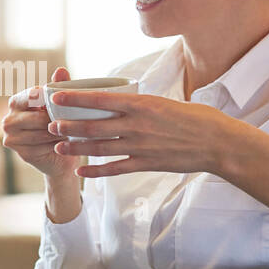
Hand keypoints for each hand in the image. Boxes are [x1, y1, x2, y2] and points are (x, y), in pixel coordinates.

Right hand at [2, 67, 79, 179]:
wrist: (60, 155)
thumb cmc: (58, 124)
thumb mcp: (60, 104)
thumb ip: (59, 86)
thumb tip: (61, 70)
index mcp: (16, 101)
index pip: (32, 96)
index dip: (51, 100)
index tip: (66, 104)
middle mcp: (9, 118)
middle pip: (38, 118)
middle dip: (57, 121)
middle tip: (72, 123)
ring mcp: (11, 137)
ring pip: (41, 134)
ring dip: (58, 134)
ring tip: (69, 133)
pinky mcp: (19, 152)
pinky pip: (41, 147)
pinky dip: (55, 146)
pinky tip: (62, 145)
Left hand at [46, 90, 235, 177]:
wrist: (217, 143)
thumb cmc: (195, 118)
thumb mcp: (165, 102)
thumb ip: (141, 104)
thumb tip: (122, 102)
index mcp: (142, 104)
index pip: (100, 99)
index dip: (76, 99)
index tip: (57, 97)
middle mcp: (137, 124)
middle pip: (94, 125)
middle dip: (69, 126)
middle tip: (51, 125)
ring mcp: (140, 145)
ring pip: (100, 147)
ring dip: (76, 147)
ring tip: (59, 146)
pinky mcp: (146, 163)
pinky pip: (115, 168)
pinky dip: (96, 171)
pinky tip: (81, 171)